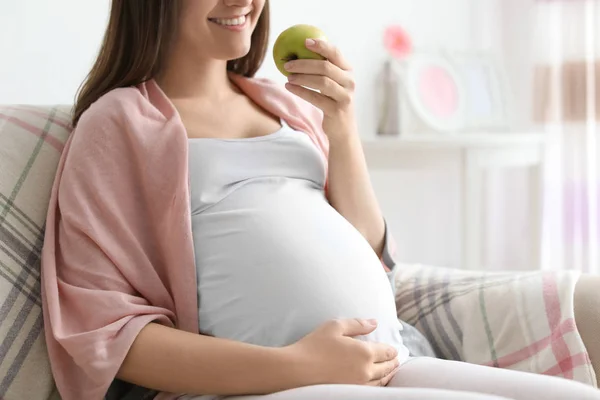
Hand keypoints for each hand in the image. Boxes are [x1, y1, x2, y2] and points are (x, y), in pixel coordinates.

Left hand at [283, 39, 357, 143]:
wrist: (343, 127)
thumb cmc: (332, 100)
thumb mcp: (332, 82)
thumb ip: (322, 68)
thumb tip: (297, 50)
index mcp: (348, 71)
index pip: (336, 53)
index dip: (321, 46)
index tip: (305, 41)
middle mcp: (349, 82)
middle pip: (325, 67)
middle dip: (304, 64)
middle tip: (287, 64)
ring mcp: (345, 96)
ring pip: (321, 82)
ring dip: (302, 78)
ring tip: (288, 77)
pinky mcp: (337, 110)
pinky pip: (316, 98)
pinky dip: (301, 92)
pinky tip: (289, 87)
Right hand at [284, 319, 400, 386]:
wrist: (297, 370)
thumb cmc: (314, 346)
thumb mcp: (334, 326)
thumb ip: (357, 324)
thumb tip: (374, 322)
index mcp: (365, 352)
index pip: (387, 352)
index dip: (392, 350)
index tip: (394, 350)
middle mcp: (366, 371)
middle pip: (388, 368)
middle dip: (393, 363)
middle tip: (395, 361)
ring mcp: (360, 385)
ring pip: (381, 381)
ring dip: (388, 375)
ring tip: (390, 372)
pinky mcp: (352, 394)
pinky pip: (372, 390)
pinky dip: (378, 385)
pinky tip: (375, 382)